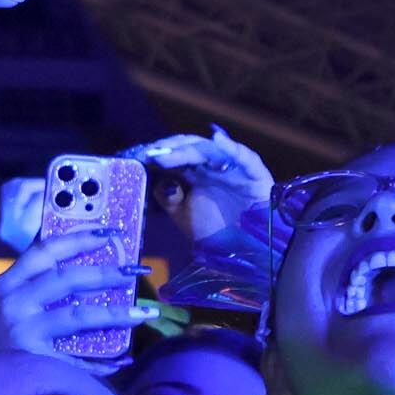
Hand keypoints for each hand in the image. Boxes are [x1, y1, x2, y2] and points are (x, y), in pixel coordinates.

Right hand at [0, 234, 150, 360]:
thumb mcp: (1, 307)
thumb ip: (31, 285)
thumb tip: (80, 263)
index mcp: (6, 285)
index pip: (44, 251)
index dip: (79, 238)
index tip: (109, 232)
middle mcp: (13, 304)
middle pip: (68, 279)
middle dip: (106, 272)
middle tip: (134, 271)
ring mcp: (23, 334)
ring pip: (79, 316)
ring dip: (115, 314)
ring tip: (142, 313)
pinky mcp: (33, 363)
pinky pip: (77, 361)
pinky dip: (102, 363)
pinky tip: (122, 361)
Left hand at [125, 128, 274, 244]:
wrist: (244, 253)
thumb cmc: (215, 233)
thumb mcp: (182, 215)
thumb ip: (167, 197)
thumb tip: (158, 178)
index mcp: (197, 174)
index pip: (177, 154)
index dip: (160, 152)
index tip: (140, 155)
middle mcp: (214, 167)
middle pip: (191, 148)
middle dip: (170, 149)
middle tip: (151, 153)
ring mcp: (234, 168)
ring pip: (211, 150)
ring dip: (189, 149)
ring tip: (169, 151)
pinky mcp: (254, 173)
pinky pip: (244, 157)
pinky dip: (231, 148)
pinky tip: (216, 141)